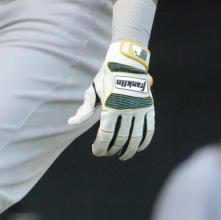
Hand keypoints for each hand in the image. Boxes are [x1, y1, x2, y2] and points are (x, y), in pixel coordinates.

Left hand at [68, 41, 154, 160]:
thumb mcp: (92, 92)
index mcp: (110, 108)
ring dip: (129, 150)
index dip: (100, 147)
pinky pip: (149, 130)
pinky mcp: (149, 109)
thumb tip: (71, 123)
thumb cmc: (105, 78)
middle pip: (120, 140)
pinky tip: (138, 148)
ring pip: (135, 138)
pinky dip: (144, 142)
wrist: (126, 64)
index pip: (105, 136)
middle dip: (112, 149)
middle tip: (107, 153)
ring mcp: (139, 111)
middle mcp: (126, 111)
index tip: (96, 152)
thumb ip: (85, 110)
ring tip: (122, 156)